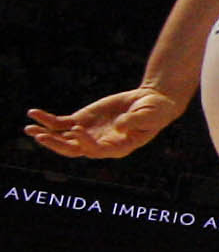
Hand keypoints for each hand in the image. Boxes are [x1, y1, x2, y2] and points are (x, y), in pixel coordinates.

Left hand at [24, 87, 183, 159]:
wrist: (152, 101)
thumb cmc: (155, 110)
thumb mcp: (149, 115)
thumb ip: (135, 121)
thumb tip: (120, 127)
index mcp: (118, 148)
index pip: (96, 150)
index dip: (84, 142)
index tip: (76, 129)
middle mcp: (100, 144)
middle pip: (74, 149)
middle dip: (56, 144)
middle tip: (41, 136)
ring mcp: (89, 134)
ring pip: (63, 139)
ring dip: (46, 135)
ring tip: (29, 129)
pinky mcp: (82, 121)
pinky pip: (61, 124)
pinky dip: (47, 120)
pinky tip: (34, 113)